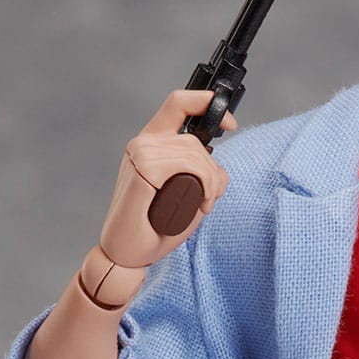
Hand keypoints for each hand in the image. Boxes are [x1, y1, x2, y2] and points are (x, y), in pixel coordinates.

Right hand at [96, 88, 235, 271]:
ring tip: (204, 205)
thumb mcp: (187, 195)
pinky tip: (200, 205)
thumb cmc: (155, 228)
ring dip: (210, 182)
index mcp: (151, 142)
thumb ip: (200, 174)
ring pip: (194, 153)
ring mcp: (140, 152)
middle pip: (194, 139)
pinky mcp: (142, 167)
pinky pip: (187, 164)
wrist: (128, 255)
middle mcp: (142, 142)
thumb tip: (220, 166)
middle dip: (213, 171)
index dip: (208, 103)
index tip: (230, 124)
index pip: (179, 103)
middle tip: (211, 198)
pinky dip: (203, 184)